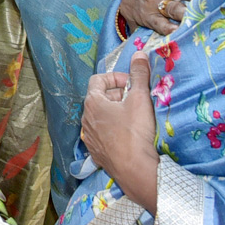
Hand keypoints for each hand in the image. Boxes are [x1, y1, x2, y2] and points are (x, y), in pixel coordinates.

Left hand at [81, 51, 159, 210]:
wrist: (135, 170)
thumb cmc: (135, 131)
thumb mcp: (140, 98)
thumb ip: (139, 74)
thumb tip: (139, 53)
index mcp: (92, 102)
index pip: (97, 79)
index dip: (115, 77)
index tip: (130, 83)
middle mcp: (85, 119)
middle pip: (98, 98)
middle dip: (117, 94)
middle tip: (135, 98)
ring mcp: (89, 138)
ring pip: (100, 117)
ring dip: (114, 112)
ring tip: (133, 116)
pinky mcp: (96, 153)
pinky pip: (102, 135)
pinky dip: (113, 129)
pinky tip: (128, 135)